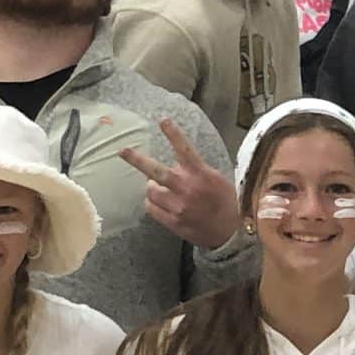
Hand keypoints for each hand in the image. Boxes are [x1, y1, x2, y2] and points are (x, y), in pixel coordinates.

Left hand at [124, 117, 239, 250]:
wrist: (231, 233)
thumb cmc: (225, 203)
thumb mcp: (216, 180)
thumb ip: (195, 170)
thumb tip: (176, 164)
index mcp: (201, 175)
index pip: (184, 150)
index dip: (173, 134)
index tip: (163, 121)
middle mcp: (187, 189)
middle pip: (156, 171)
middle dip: (137, 160)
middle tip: (123, 151)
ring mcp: (178, 207)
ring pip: (151, 192)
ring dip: (152, 188)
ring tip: (159, 188)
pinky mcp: (173, 222)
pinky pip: (152, 209)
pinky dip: (152, 203)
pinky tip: (159, 202)